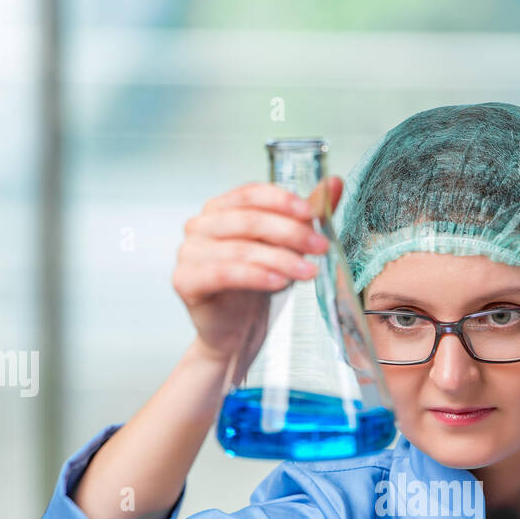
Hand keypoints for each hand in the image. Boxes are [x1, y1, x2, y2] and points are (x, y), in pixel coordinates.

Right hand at [172, 175, 342, 377]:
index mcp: (219, 209)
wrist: (234, 334)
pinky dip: (256, 276)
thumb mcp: (284, 248)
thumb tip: (334, 184)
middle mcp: (199, 226)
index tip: (311, 213)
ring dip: (281, 258)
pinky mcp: (185, 280)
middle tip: (320, 247)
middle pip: (249, 220)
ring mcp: (189, 252)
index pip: (250, 193)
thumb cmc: (256, 288)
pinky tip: (280, 283)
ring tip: (309, 271)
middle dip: (290, 233)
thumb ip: (305, 217)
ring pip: (241, 249)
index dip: (281, 200)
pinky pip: (224, 273)